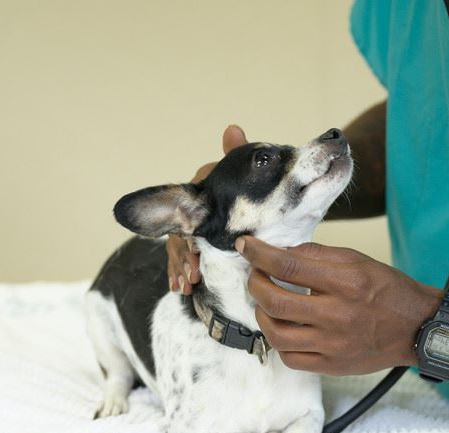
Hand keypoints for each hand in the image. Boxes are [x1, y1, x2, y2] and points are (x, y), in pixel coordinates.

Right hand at [167, 125, 247, 293]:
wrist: (269, 208)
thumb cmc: (253, 190)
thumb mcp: (246, 175)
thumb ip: (235, 154)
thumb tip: (232, 128)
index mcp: (200, 187)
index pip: (185, 205)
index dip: (189, 230)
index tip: (197, 249)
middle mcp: (192, 206)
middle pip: (180, 230)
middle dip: (184, 253)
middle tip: (194, 272)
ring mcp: (193, 228)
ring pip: (179, 247)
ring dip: (180, 266)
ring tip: (188, 283)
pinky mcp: (198, 246)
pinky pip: (182, 260)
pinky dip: (179, 273)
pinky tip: (182, 287)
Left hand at [236, 236, 442, 374]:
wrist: (416, 329)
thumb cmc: (388, 291)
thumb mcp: (358, 261)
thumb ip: (317, 255)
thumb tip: (280, 252)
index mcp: (346, 282)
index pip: (288, 265)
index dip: (259, 254)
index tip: (246, 246)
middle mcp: (338, 314)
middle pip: (274, 301)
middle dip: (254, 284)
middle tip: (255, 275)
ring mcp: (333, 345)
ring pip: (276, 333)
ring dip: (261, 314)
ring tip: (265, 303)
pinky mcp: (332, 366)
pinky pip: (290, 358)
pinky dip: (279, 341)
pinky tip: (283, 327)